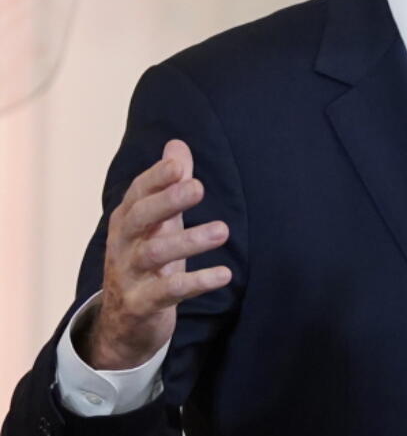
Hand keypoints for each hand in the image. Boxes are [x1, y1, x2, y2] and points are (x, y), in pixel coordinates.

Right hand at [81, 140, 231, 369]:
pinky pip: (168, 291)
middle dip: (167, 201)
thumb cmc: (147, 258)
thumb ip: (169, 184)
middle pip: (140, 218)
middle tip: (199, 187)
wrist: (124, 321)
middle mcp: (124, 244)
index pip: (138, 193)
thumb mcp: (159, 221)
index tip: (179, 165)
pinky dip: (196, 282)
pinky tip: (224, 274)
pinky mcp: (142, 303)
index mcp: (128, 219)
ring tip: (223, 230)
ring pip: (155, 253)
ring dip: (189, 240)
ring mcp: (129, 274)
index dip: (156, 178)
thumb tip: (178, 145)